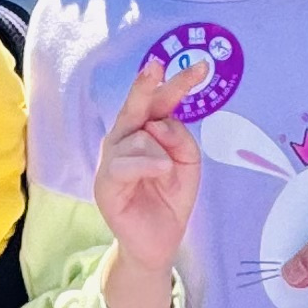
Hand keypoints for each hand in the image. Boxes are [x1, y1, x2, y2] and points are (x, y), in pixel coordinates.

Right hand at [93, 53, 202, 307]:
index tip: (201, 67)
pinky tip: (160, 171)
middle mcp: (124, 139)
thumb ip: (180, 139)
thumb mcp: (187, 165)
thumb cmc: (170, 199)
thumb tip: (159, 124)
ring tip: (165, 175)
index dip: (178, 83)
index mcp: (144, 132)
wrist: (158, 242)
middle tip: (156, 65)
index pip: (160, 101)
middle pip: (138, 105)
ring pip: (140, 136)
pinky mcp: (106, 182)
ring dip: (161, 153)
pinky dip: (148, 163)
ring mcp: (111, 159)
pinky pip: (126, 162)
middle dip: (147, 85)